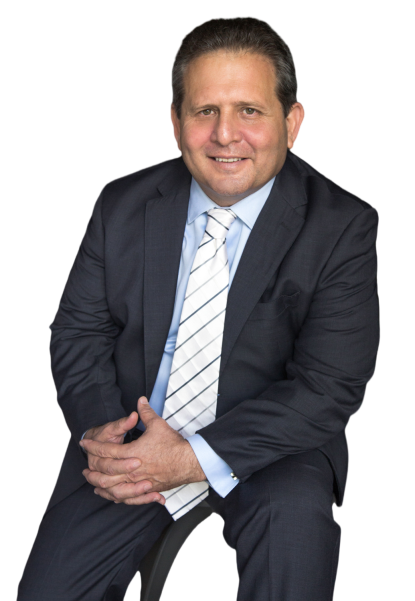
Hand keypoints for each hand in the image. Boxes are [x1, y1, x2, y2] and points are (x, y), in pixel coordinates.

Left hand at [80, 397, 205, 505]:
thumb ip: (146, 413)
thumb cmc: (174, 445)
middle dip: (92, 470)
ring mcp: (139, 482)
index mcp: (132, 453)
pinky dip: (116, 497)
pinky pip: (127, 498)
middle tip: (84, 468)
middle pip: (105, 472)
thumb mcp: (158, 425)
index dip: (94, 446)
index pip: (107, 450)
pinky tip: (111, 496)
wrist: (189, 462)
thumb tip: (140, 401)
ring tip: (93, 483)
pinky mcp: (147, 490)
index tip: (85, 443)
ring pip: (113, 488)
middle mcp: (133, 470)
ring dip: (100, 486)